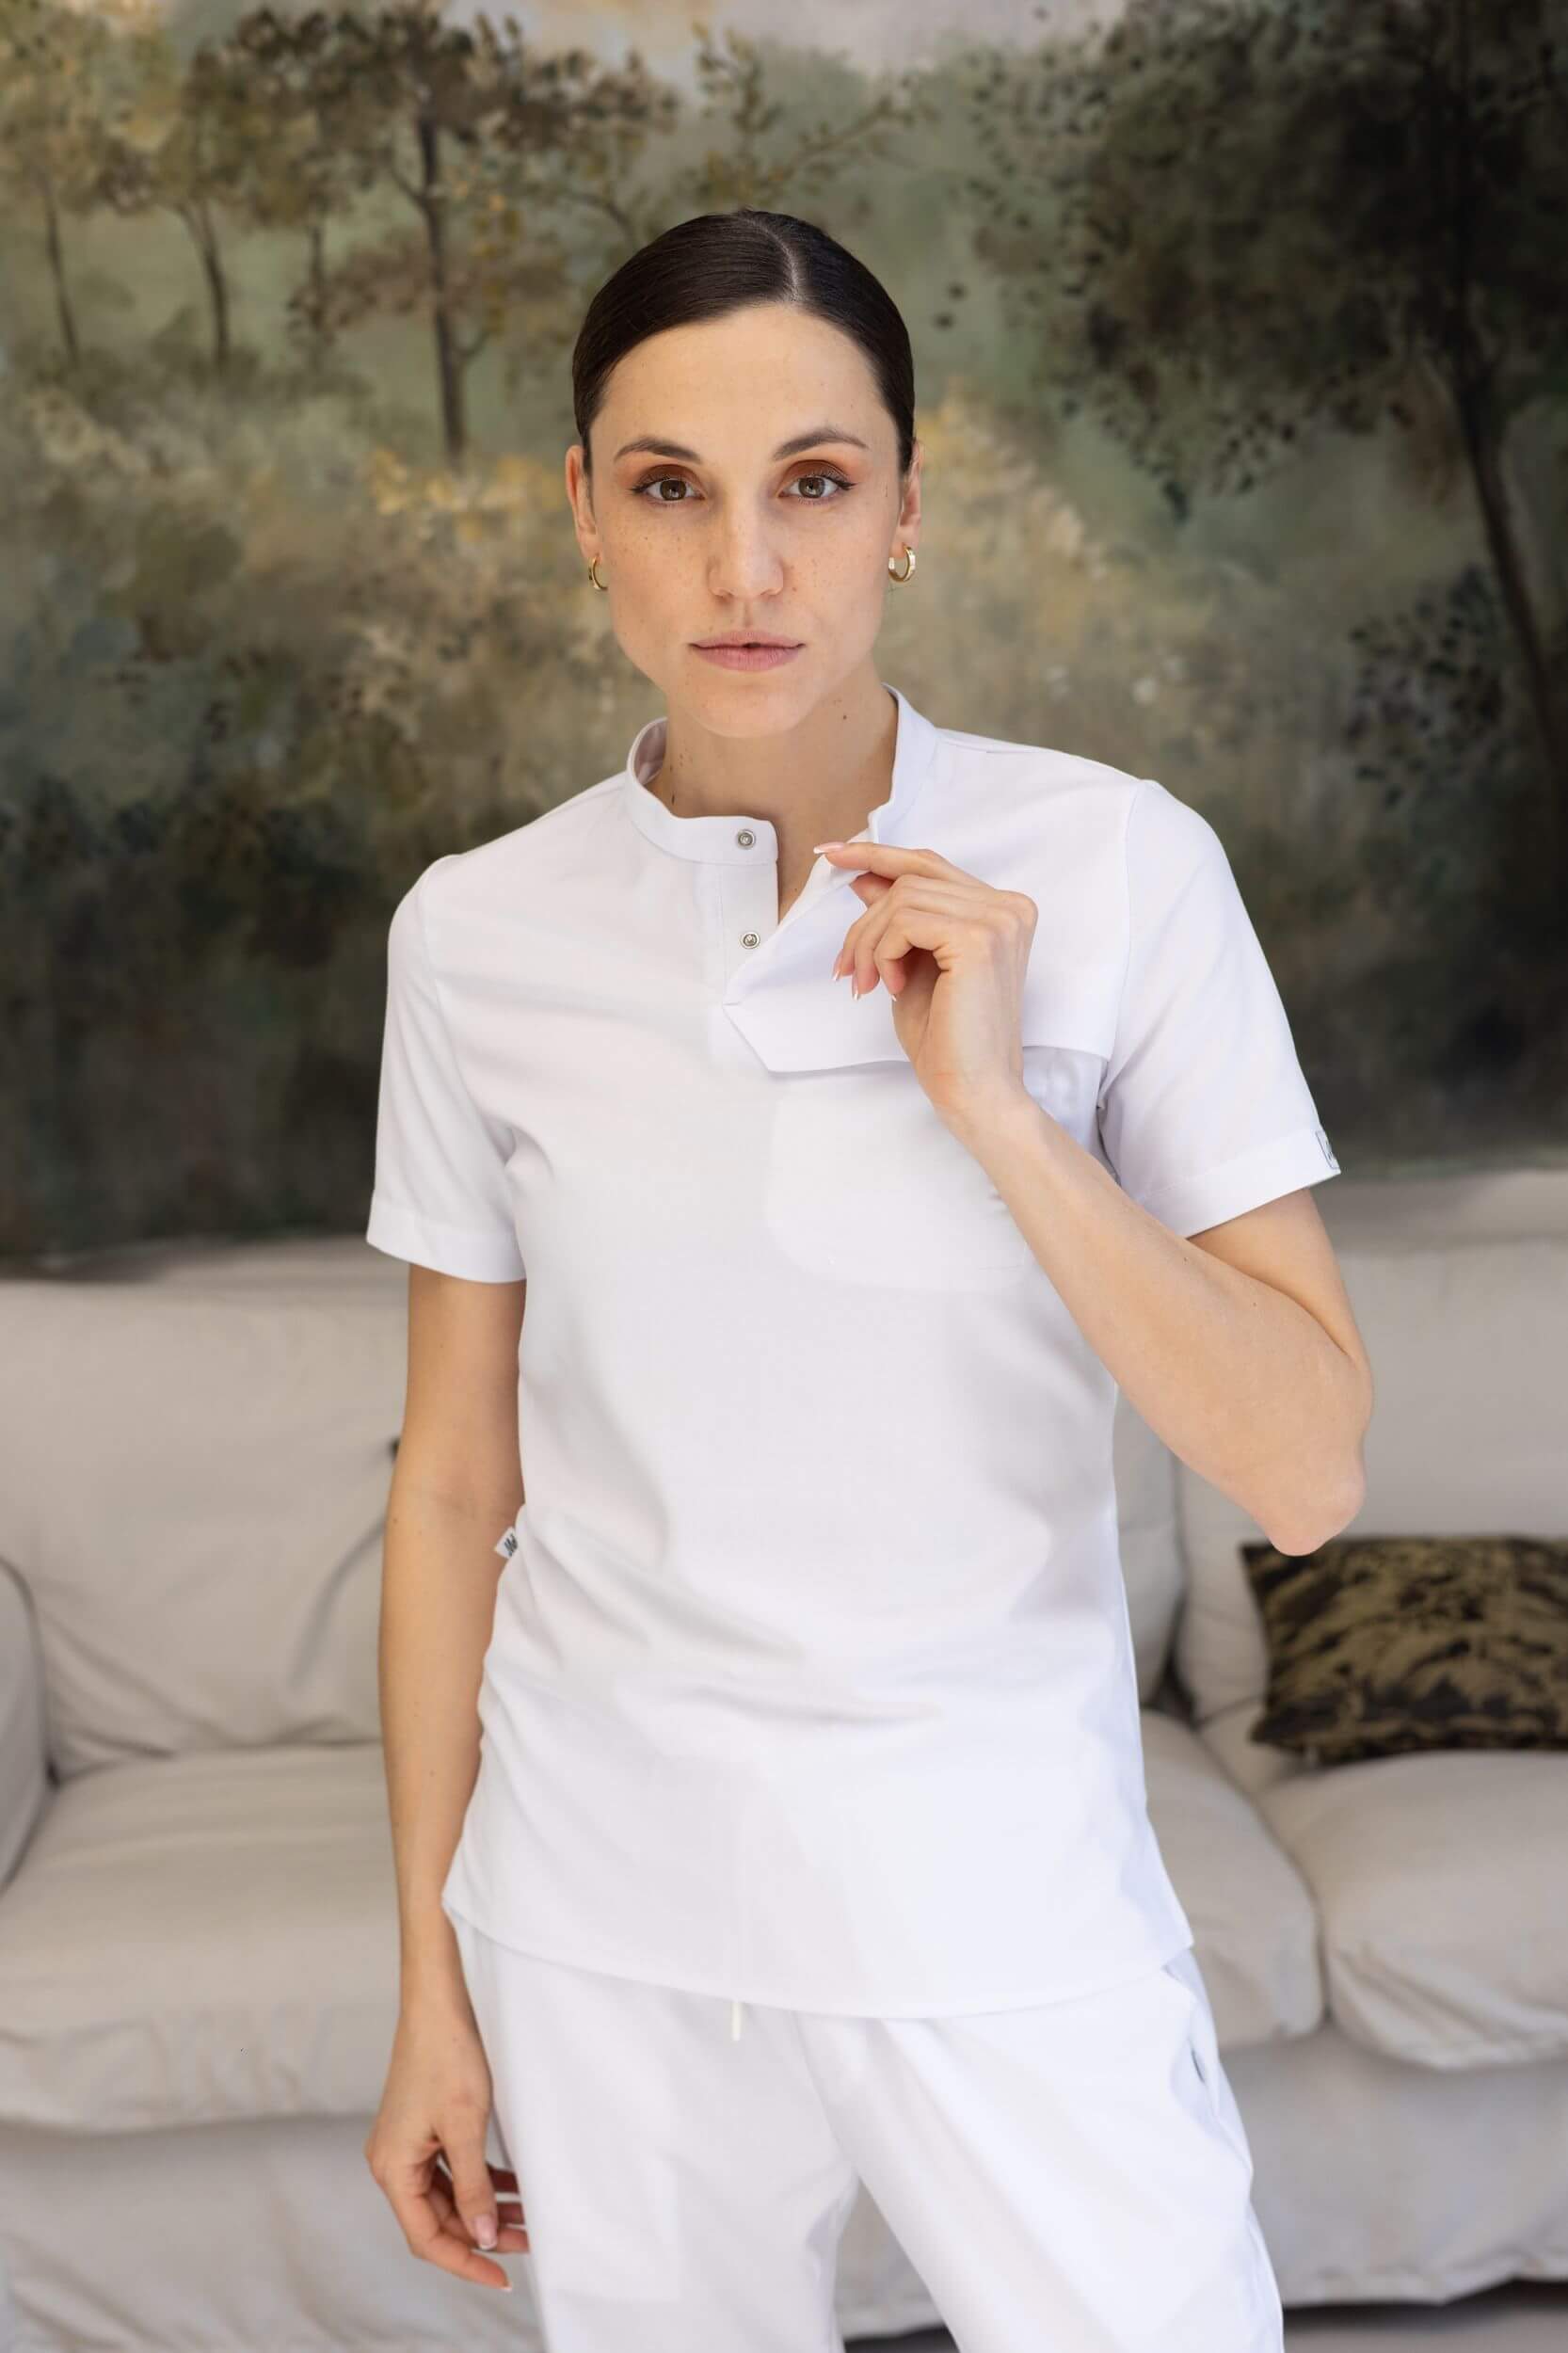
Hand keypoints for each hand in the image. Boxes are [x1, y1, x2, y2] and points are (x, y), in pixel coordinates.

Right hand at [364, 1996, 527, 2291]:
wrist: (438, 2001)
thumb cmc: (446, 2055)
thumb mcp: (466, 2128)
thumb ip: (475, 2189)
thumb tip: (483, 2238)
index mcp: (392, 2169)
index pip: (427, 2238)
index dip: (465, 2262)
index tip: (502, 2276)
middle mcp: (393, 2162)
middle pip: (437, 2220)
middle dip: (482, 2234)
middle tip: (528, 2241)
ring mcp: (407, 2145)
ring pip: (447, 2196)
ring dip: (484, 2209)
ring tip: (528, 2217)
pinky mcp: (422, 2129)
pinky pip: (450, 2171)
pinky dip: (480, 2182)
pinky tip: (513, 2186)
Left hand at [819, 838, 1037, 1136]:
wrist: (974, 1090)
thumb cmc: (948, 1041)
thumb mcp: (911, 965)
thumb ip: (898, 918)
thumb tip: (865, 877)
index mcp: (1002, 911)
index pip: (929, 864)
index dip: (877, 854)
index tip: (832, 854)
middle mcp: (1008, 907)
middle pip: (910, 879)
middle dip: (865, 922)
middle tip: (846, 968)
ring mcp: (998, 920)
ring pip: (901, 898)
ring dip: (869, 944)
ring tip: (868, 985)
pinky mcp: (979, 939)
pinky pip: (904, 921)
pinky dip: (882, 953)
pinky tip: (891, 987)